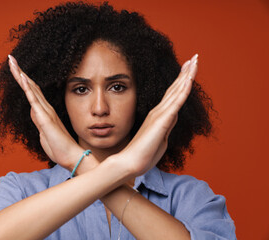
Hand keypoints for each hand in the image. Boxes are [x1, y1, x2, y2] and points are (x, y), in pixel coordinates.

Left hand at [8, 55, 82, 169]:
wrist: (70, 156)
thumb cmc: (59, 147)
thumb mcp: (44, 134)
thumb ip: (39, 122)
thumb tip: (34, 112)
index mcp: (44, 112)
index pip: (32, 91)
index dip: (23, 80)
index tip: (15, 69)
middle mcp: (45, 108)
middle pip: (30, 86)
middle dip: (19, 72)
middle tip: (10, 59)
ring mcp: (45, 112)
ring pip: (31, 89)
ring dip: (21, 75)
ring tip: (12, 62)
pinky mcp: (45, 119)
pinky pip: (34, 101)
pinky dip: (28, 88)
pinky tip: (22, 78)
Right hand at [118, 54, 198, 175]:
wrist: (130, 162)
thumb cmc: (143, 154)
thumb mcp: (160, 138)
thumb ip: (166, 126)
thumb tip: (172, 118)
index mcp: (159, 115)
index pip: (172, 94)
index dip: (181, 80)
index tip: (187, 69)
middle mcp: (159, 111)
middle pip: (175, 88)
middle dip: (186, 72)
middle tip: (193, 58)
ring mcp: (160, 115)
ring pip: (177, 91)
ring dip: (186, 75)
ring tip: (194, 61)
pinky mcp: (162, 121)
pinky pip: (175, 103)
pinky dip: (183, 91)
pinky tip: (189, 80)